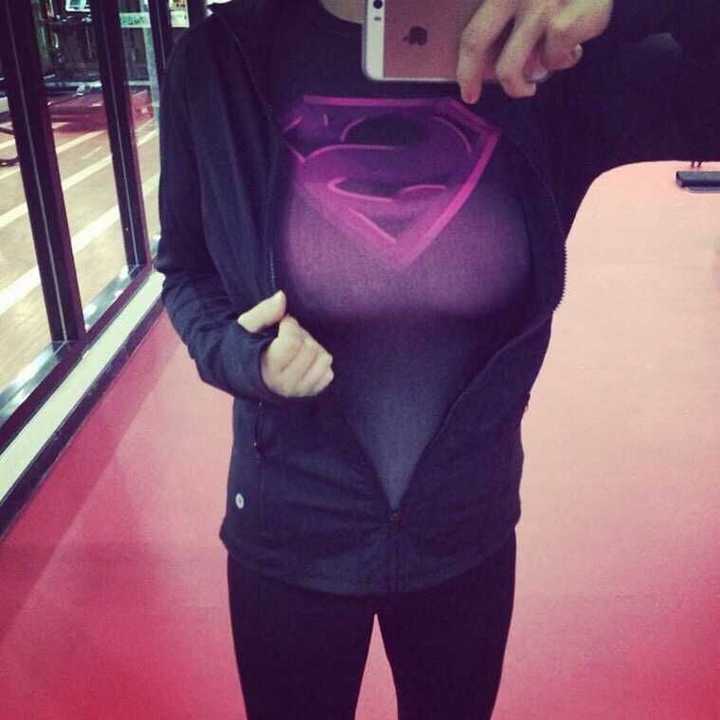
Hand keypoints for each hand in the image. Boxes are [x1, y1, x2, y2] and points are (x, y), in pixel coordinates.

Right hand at [237, 290, 334, 397]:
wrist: (246, 374)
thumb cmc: (245, 347)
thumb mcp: (247, 326)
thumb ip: (264, 312)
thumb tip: (282, 297)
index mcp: (267, 369)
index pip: (292, 343)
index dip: (289, 325)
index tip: (282, 323)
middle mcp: (285, 385)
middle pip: (309, 348)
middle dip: (300, 335)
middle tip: (287, 335)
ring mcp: (300, 391)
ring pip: (323, 358)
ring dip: (312, 347)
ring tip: (296, 347)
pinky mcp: (311, 393)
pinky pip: (329, 373)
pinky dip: (318, 362)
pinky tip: (303, 360)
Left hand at [457, 0, 613, 101]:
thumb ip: (517, 20)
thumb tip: (498, 69)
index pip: (473, 30)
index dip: (465, 65)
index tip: (467, 89)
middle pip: (475, 42)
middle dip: (469, 76)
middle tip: (474, 97)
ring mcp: (540, 5)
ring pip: (511, 67)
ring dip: (522, 84)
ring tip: (539, 76)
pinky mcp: (564, 21)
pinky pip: (551, 62)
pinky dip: (564, 63)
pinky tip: (576, 51)